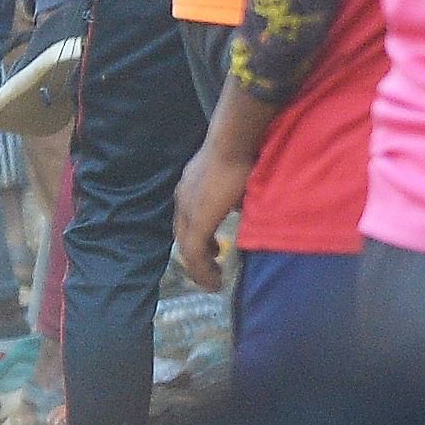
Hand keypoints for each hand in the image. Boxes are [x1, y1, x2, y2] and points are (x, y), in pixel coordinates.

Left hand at [171, 130, 248, 292]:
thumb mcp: (233, 176)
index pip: (187, 218)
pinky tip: (214, 281)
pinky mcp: (196, 222)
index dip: (198, 235)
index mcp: (190, 187)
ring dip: (200, 265)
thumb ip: (233, 193)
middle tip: (210, 270)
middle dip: (196, 255)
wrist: (232, 142)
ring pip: (188, 247)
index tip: (211, 249)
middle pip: (183, 235)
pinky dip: (203, 270)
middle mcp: (183, 198)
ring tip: (213, 278)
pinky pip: (195, 253)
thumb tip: (240, 204)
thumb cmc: (239, 151)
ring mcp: (187, 210)